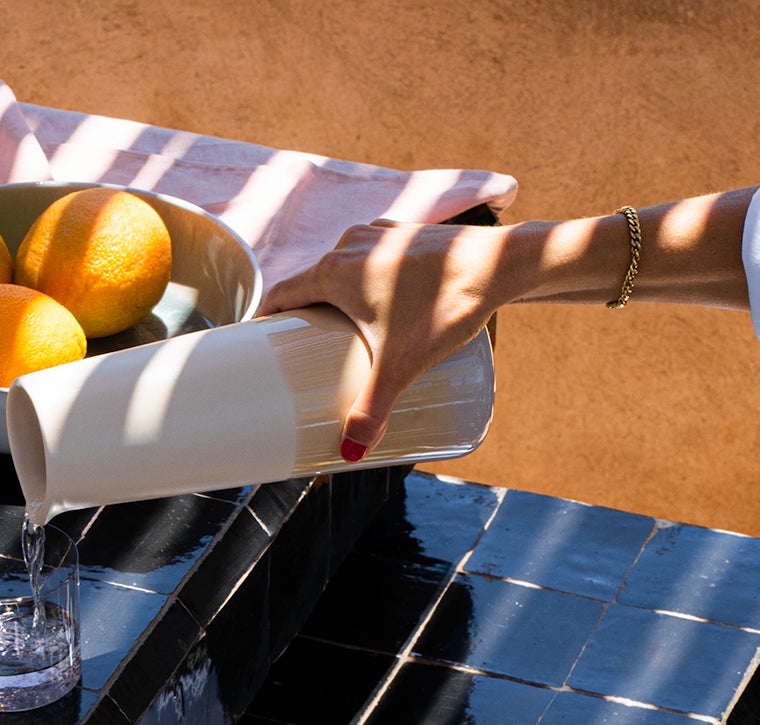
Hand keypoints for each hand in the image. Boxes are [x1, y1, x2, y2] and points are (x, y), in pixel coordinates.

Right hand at [260, 221, 510, 454]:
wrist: (501, 265)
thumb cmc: (447, 306)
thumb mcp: (402, 366)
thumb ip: (373, 410)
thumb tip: (352, 453)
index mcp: (335, 270)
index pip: (281, 294)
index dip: (264, 323)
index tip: (258, 349)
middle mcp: (352, 244)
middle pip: (310, 285)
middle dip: (302, 320)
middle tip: (302, 358)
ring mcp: (381, 235)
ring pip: (342, 271)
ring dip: (333, 300)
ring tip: (338, 338)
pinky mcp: (406, 237)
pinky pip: (370, 262)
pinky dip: (363, 284)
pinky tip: (377, 307)